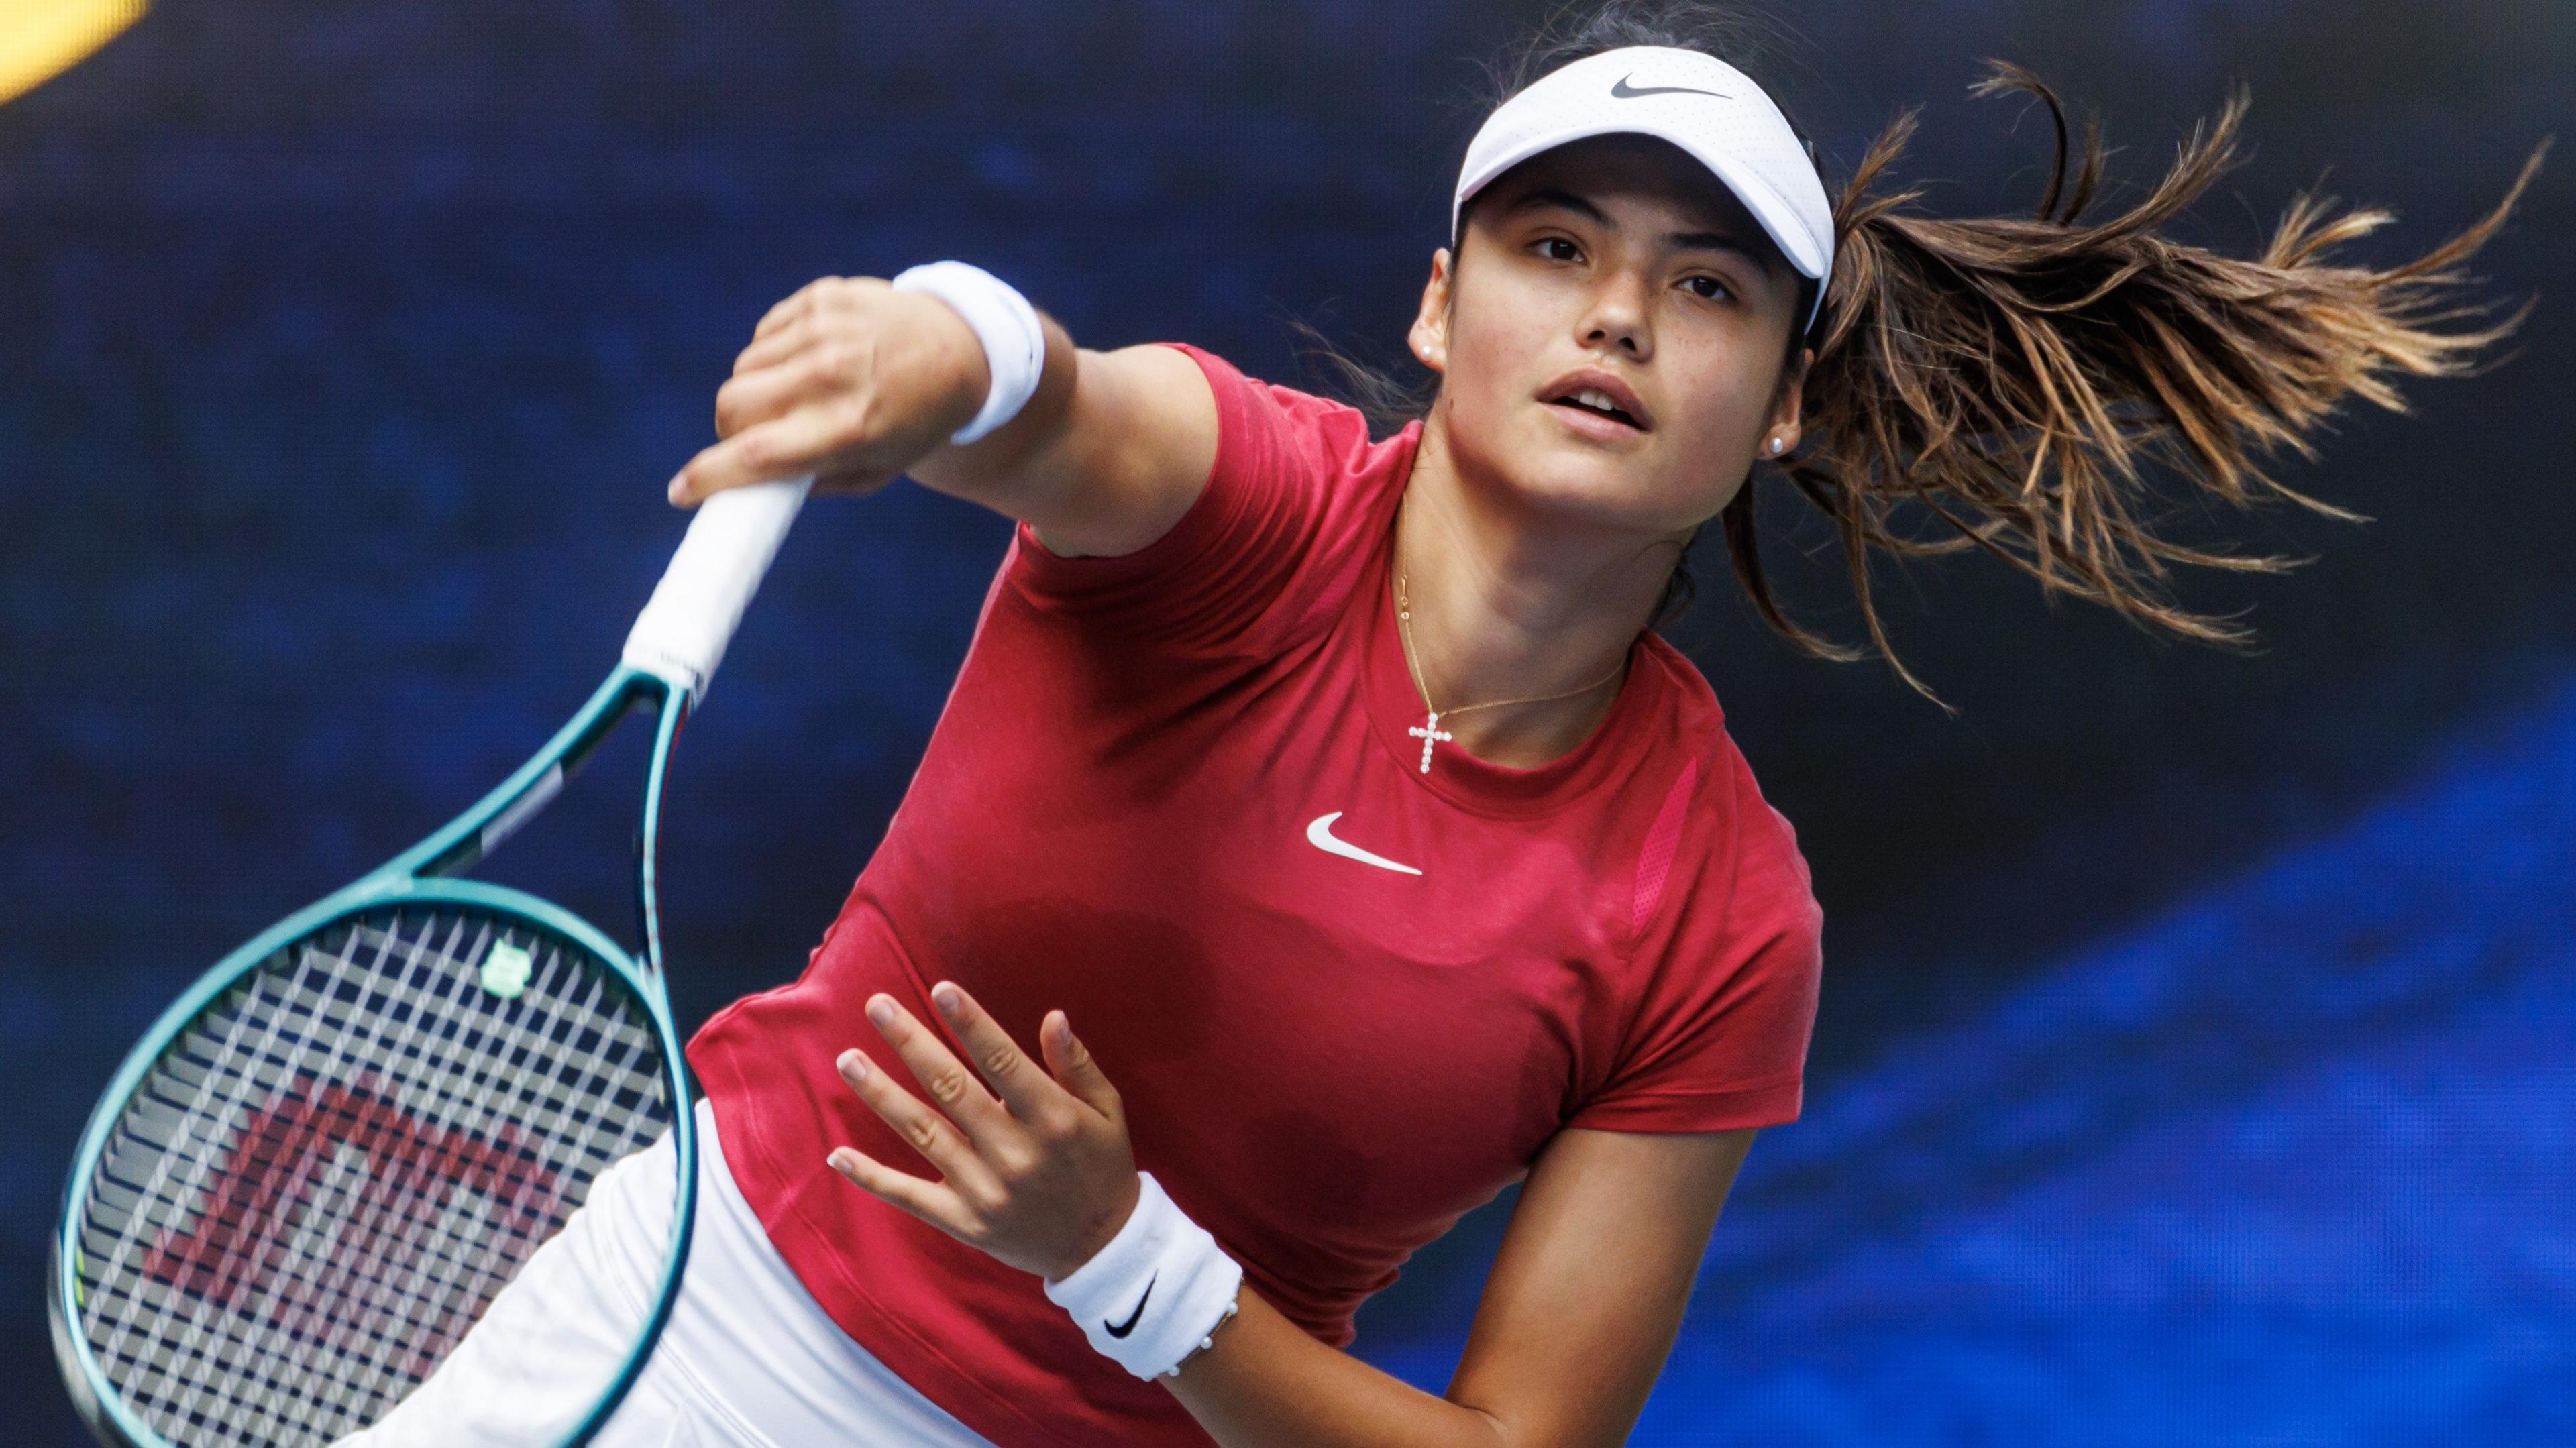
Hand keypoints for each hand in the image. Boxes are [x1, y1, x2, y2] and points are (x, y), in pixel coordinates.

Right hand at [669, 276, 991, 505]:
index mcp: (849, 427)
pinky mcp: (819, 298)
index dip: (709, 476)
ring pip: (744, 369)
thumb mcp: (874, 471)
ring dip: (757, 391)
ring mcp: (824, 329)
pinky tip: (814, 361)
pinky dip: (775, 356)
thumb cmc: (912, 423)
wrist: (961, 350)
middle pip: (732, 405)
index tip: (681, 492)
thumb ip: (809, 481)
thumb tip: (742, 485)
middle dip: (731, 430)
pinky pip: (763, 336)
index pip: (756, 453)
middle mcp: (833, 373)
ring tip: (802, 396)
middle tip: (756, 439)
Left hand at [827, 982, 1141, 1282]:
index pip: (1003, 1061)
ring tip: (849, 1060)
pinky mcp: (965, 1222)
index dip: (971, 1024)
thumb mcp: (1107, 1111)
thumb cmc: (1102, 1166)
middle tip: (876, 1005)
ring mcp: (986, 1191)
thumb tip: (1053, 1017)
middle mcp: (1016, 1154)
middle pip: (952, 1089)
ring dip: (882, 1095)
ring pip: (923, 1133)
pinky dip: (871, 1177)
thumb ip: (1077, 1065)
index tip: (940, 989)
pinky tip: (837, 1154)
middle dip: (911, 1043)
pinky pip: (910, 1197)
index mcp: (1053, 1120)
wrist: (1100, 1250)